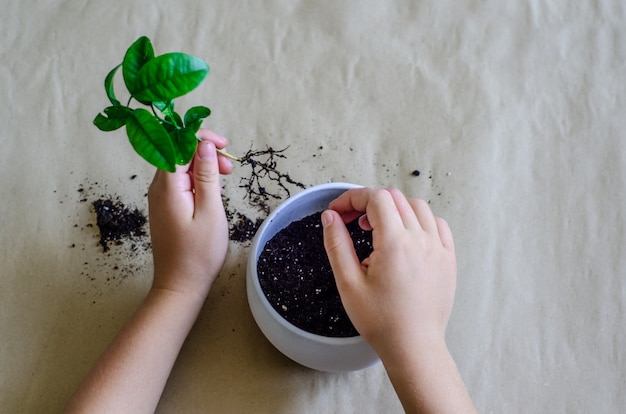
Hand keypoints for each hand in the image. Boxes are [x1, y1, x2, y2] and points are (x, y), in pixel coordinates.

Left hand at [147, 129, 232, 299]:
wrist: (180, 285)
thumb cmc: (198, 254)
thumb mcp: (210, 211)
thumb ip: (206, 176)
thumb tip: (204, 145)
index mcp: (168, 187)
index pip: (178, 144)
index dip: (201, 138)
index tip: (224, 146)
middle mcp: (158, 188)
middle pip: (178, 153)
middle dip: (205, 152)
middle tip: (230, 167)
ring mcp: (159, 198)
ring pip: (180, 167)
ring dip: (203, 165)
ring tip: (225, 177)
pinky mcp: (165, 207)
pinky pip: (179, 182)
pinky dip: (197, 179)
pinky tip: (212, 189)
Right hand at [321, 188, 456, 354]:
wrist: (413, 346)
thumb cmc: (381, 320)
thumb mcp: (348, 283)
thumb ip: (337, 244)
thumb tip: (330, 217)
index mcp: (395, 243)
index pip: (375, 198)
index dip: (352, 198)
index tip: (339, 210)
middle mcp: (420, 239)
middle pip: (394, 198)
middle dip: (369, 202)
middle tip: (353, 221)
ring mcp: (438, 248)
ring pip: (417, 207)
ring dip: (394, 208)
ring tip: (378, 229)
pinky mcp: (448, 258)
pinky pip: (437, 224)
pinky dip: (419, 220)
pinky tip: (406, 235)